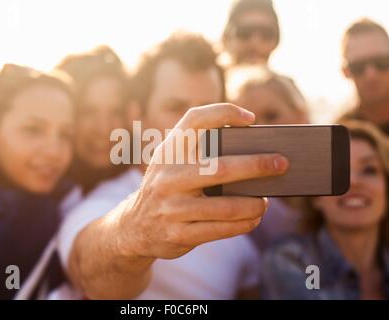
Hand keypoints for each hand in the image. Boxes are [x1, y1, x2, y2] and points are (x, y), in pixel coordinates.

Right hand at [113, 103, 289, 259]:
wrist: (133, 226)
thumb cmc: (166, 186)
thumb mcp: (171, 163)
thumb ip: (198, 152)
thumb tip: (253, 152)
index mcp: (168, 151)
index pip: (195, 120)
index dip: (224, 113)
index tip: (251, 119)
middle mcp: (167, 176)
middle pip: (221, 167)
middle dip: (257, 165)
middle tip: (282, 163)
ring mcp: (172, 207)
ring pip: (227, 206)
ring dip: (255, 204)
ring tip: (266, 201)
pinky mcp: (178, 233)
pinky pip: (221, 229)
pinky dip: (244, 224)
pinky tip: (254, 218)